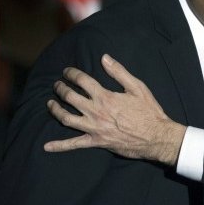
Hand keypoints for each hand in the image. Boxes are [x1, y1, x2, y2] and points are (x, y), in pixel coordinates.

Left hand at [44, 54, 185, 164]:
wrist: (156, 137)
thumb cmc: (149, 111)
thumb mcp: (138, 88)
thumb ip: (119, 72)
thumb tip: (104, 58)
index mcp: (105, 97)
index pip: (82, 81)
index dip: (72, 74)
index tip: (67, 71)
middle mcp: (96, 112)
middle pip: (70, 97)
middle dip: (61, 88)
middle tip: (58, 85)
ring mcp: (94, 128)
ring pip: (66, 118)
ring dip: (55, 110)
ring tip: (50, 104)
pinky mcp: (96, 142)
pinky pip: (74, 144)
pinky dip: (59, 146)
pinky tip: (47, 146)